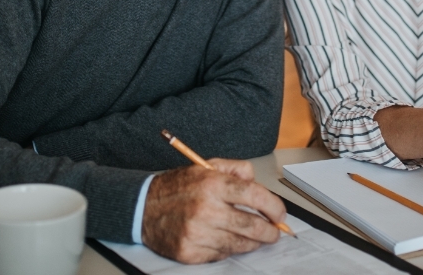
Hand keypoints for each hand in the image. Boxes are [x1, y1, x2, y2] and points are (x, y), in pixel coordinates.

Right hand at [141, 158, 285, 263]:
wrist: (142, 208)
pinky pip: (221, 255)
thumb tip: (257, 181)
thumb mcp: (205, 167)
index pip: (255, 195)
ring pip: (239, 244)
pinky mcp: (190, 252)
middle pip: (252, 225)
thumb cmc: (177, 188)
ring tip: (256, 238)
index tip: (280, 214)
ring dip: (252, 243)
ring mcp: (197, 233)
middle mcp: (205, 209)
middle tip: (275, 232)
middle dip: (270, 231)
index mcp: (212, 184)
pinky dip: (228, 249)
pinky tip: (227, 240)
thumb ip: (235, 169)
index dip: (274, 207)